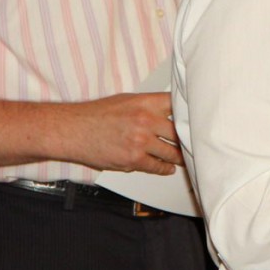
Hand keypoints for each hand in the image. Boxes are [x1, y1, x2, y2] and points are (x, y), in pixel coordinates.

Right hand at [60, 92, 182, 174]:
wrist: (74, 130)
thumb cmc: (96, 114)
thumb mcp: (126, 100)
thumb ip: (149, 106)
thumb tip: (167, 113)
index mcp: (146, 102)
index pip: (177, 105)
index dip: (188, 112)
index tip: (196, 118)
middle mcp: (146, 120)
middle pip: (179, 131)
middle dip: (186, 138)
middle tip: (194, 142)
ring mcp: (141, 141)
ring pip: (171, 152)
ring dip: (178, 157)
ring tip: (184, 158)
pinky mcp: (133, 159)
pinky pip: (156, 166)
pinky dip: (164, 169)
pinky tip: (168, 168)